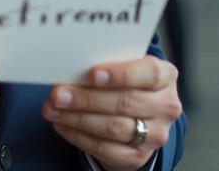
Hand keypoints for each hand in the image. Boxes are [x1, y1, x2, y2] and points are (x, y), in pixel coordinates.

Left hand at [42, 56, 180, 170]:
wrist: (140, 116)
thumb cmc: (127, 82)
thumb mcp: (125, 66)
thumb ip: (107, 62)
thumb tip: (72, 65)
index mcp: (165, 77)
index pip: (149, 74)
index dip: (121, 74)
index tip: (93, 74)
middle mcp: (165, 107)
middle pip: (125, 102)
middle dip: (86, 98)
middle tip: (58, 94)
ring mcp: (154, 135)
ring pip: (113, 127)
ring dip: (77, 118)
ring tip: (53, 110)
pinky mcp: (137, 157)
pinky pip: (105, 149)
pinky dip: (78, 137)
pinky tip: (62, 125)